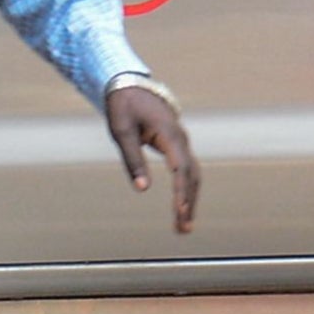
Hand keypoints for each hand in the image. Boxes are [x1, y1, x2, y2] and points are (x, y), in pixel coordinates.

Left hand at [109, 83, 200, 232]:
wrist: (130, 84)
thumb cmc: (123, 106)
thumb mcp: (121, 131)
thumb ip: (132, 159)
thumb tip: (142, 189)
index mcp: (169, 134)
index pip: (180, 168)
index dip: (181, 191)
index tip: (179, 211)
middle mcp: (181, 140)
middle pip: (191, 177)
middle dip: (188, 204)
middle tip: (183, 230)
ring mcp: (182, 143)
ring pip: (192, 176)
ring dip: (190, 201)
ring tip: (183, 227)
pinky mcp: (177, 146)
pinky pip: (187, 171)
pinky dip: (186, 190)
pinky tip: (182, 208)